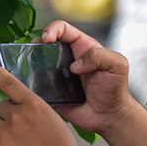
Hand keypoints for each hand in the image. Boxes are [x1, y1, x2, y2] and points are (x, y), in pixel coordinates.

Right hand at [37, 20, 136, 135]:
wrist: (109, 116)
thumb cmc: (115, 89)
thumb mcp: (117, 65)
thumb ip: (98, 56)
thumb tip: (74, 66)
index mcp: (82, 46)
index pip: (62, 29)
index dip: (52, 29)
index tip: (48, 39)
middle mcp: (67, 58)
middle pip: (45, 44)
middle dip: (36, 44)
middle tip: (35, 51)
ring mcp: (57, 75)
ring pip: (37, 63)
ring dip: (31, 63)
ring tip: (29, 67)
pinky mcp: (51, 91)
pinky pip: (37, 84)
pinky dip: (32, 83)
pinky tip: (33, 85)